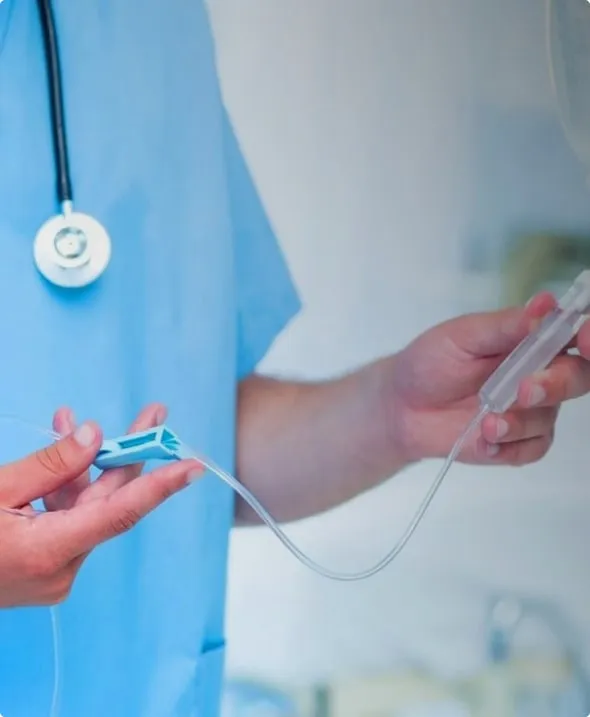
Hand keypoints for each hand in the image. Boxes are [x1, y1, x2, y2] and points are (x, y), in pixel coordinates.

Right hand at [0, 410, 201, 607]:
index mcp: (48, 552)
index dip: (160, 486)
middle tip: (154, 414)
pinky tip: (58, 449)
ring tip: (73, 421)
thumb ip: (49, 465)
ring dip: (83, 464)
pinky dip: (62, 487)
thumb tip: (93, 435)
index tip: (194, 465)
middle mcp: (61, 569)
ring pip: (84, 508)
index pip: (120, 514)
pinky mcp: (44, 567)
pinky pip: (65, 519)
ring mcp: (53, 572)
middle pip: (108, 503)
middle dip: (127, 455)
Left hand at [389, 292, 589, 465]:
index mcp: (531, 340)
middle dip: (556, 385)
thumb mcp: (461, 337)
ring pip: (549, 418)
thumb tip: (545, 304)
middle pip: (577, 378)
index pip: (576, 335)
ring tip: (486, 423)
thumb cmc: (430, 363)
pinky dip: (509, 447)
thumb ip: (504, 325)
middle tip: (523, 391)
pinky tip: (484, 441)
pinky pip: (532, 449)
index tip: (582, 340)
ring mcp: (531, 410)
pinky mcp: (518, 441)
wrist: (402, 406)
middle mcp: (540, 373)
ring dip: (520, 422)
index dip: (587, 337)